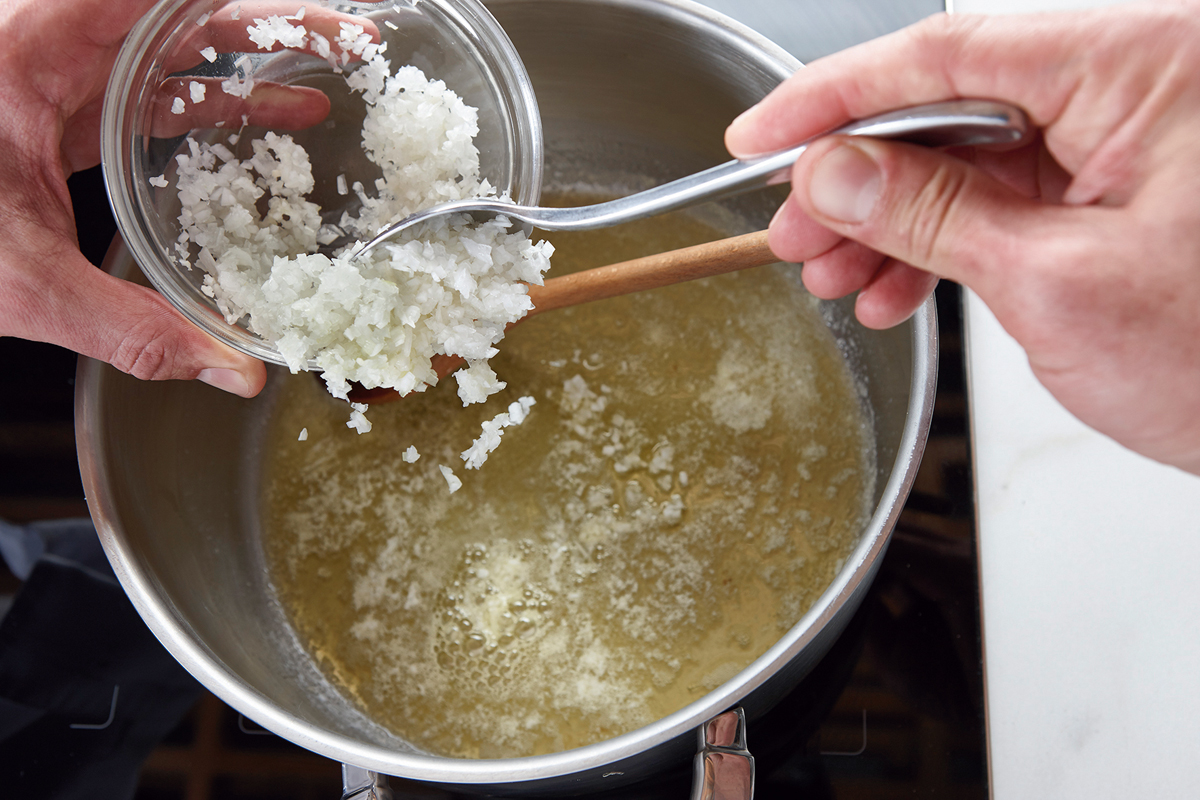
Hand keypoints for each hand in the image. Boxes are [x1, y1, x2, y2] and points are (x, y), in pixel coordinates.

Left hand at [0, 0, 371, 396]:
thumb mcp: (19, 277)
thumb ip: (128, 325)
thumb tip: (227, 370)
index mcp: (33, 45)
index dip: (244, 3)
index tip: (317, 18)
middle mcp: (46, 41)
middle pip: (178, 14)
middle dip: (268, 28)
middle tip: (345, 45)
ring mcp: (52, 69)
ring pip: (167, 46)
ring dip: (245, 65)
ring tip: (319, 89)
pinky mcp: (54, 102)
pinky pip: (148, 88)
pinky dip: (206, 102)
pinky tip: (256, 127)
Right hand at [725, 3, 1199, 475]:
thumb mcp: (1058, 286)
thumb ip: (932, 217)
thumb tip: (835, 175)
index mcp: (1150, 63)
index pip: (952, 51)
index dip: (836, 94)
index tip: (763, 133)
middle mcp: (1146, 84)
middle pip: (955, 105)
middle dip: (860, 177)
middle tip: (793, 229)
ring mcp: (1137, 140)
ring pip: (972, 159)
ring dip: (892, 221)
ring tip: (834, 276)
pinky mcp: (1125, 193)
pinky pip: (1010, 200)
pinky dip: (944, 247)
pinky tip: (894, 289)